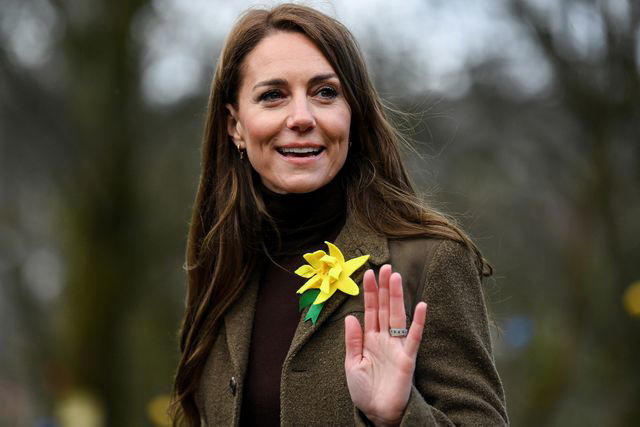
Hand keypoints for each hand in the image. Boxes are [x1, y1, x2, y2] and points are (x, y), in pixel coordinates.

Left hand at [344, 265, 427, 426]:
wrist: (377, 413)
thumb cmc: (364, 391)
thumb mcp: (352, 364)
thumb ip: (353, 341)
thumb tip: (350, 317)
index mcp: (370, 339)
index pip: (370, 310)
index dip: (369, 292)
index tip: (368, 273)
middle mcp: (384, 339)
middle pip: (384, 308)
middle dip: (383, 288)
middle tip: (384, 266)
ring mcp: (397, 347)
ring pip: (397, 316)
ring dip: (396, 297)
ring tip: (396, 277)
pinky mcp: (408, 358)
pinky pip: (414, 337)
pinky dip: (417, 322)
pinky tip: (420, 306)